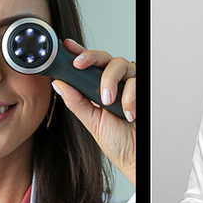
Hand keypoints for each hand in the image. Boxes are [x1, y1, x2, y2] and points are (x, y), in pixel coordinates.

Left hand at [52, 39, 136, 186]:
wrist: (135, 156)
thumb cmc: (115, 140)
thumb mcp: (91, 120)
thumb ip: (75, 101)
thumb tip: (58, 83)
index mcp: (97, 88)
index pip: (88, 66)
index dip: (78, 52)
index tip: (67, 46)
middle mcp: (114, 83)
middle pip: (104, 57)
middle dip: (90, 57)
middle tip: (79, 64)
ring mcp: (130, 84)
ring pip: (120, 64)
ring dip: (110, 81)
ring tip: (107, 102)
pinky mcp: (144, 89)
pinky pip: (135, 81)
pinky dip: (129, 97)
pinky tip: (128, 113)